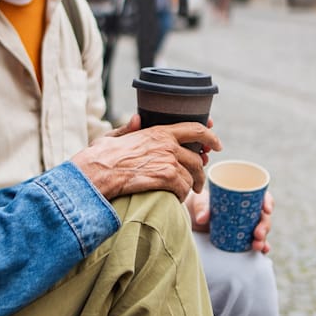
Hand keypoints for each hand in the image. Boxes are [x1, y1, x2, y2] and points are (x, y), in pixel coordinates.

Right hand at [72, 120, 220, 200]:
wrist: (98, 172)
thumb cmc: (101, 156)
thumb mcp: (114, 136)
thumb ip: (129, 128)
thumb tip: (138, 118)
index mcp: (159, 131)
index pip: (195, 128)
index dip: (211, 136)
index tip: (218, 145)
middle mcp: (168, 144)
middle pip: (197, 158)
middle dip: (201, 171)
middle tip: (198, 182)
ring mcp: (169, 161)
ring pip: (192, 175)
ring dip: (191, 186)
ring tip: (186, 192)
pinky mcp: (167, 177)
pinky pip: (183, 188)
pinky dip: (181, 196)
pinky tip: (173, 197)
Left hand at [187, 189, 273, 254]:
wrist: (191, 219)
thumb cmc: (198, 205)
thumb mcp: (199, 202)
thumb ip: (202, 208)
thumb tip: (202, 219)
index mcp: (243, 197)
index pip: (261, 196)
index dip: (268, 202)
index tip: (266, 209)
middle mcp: (248, 212)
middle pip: (263, 217)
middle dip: (264, 225)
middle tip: (258, 234)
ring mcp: (246, 226)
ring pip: (261, 231)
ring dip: (263, 239)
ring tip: (257, 246)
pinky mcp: (242, 239)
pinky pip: (255, 243)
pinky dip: (261, 247)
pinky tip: (262, 251)